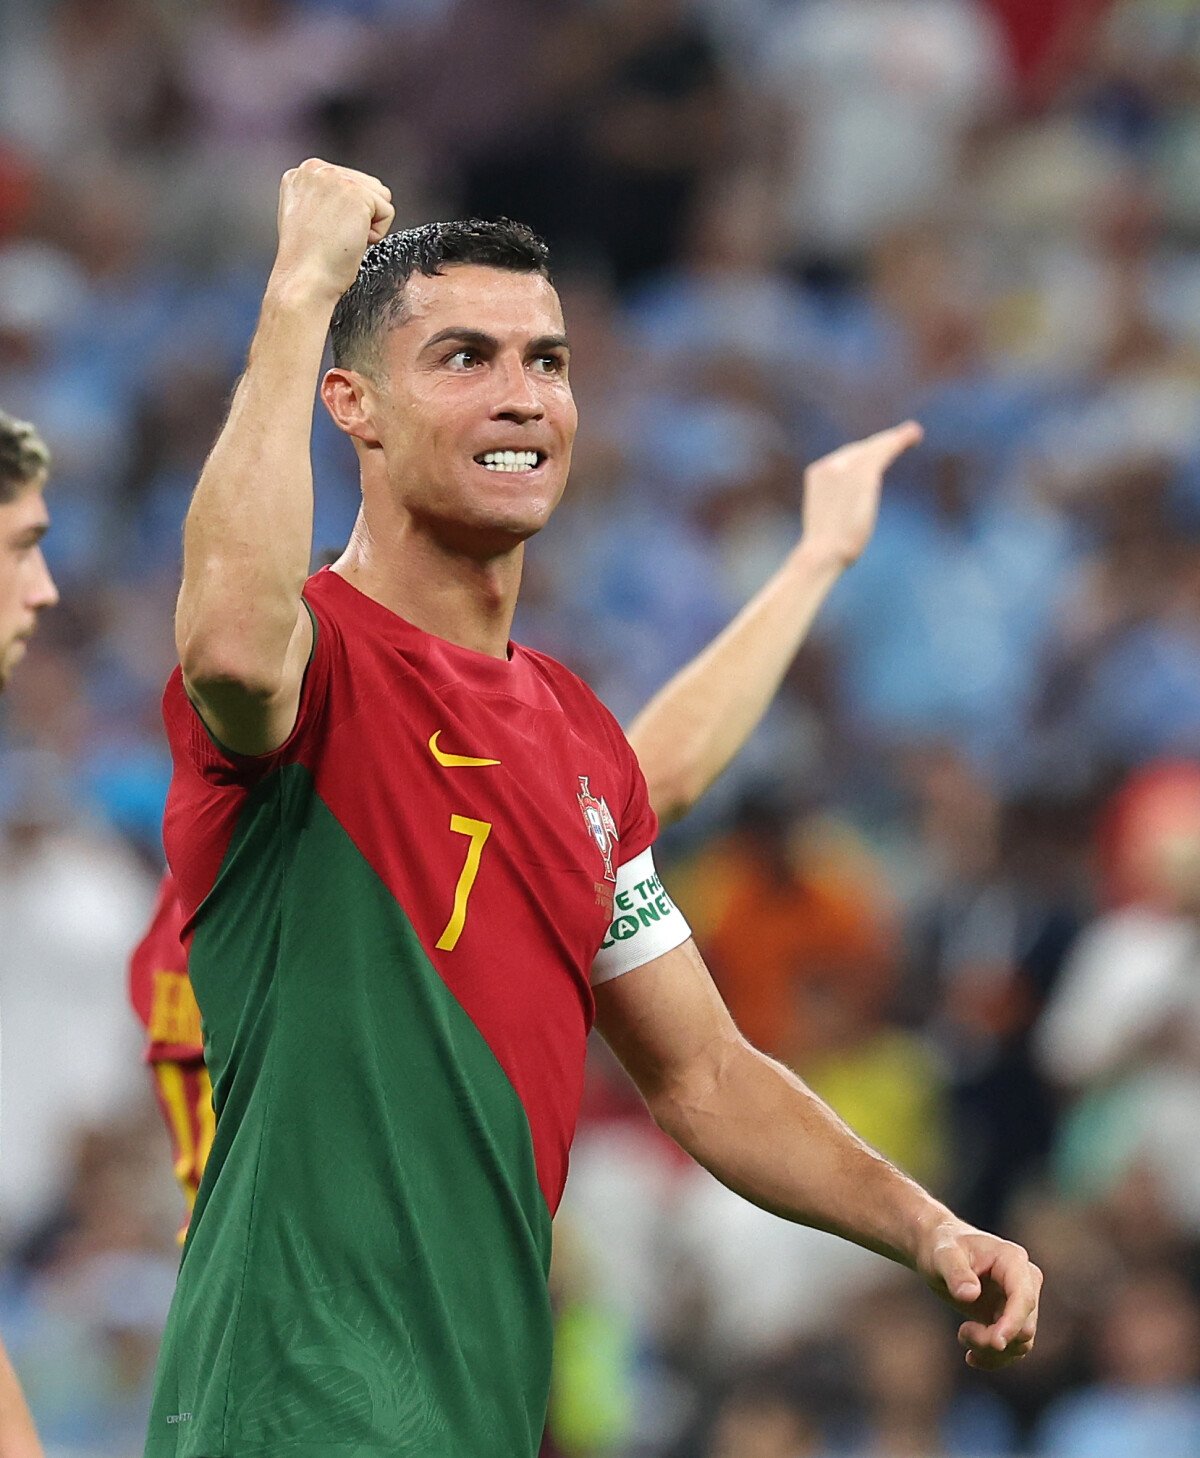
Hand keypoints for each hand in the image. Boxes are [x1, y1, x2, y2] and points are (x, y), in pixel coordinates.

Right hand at [271, 158, 394, 302]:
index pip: (349, 182)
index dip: (347, 213)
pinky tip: (351, 241)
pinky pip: (388, 212)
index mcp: (302, 173)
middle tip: (335, 237)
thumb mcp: (309, 216)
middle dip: (359, 216)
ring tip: (343, 238)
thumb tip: (351, 201)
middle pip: (367, 186)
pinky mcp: (356, 193)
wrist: (304, 280)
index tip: (327, 231)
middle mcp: (316, 169)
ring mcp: (336, 178)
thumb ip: (326, 198)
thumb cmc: (307, 261)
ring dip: (369, 223)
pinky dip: (377, 234)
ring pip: (380, 196)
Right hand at [799, 420, 922, 568]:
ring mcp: (845, 466)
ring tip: (913, 434)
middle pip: (861, 449)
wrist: (823, 551)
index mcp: (817, 474)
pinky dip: (900, 442)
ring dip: (895, 440)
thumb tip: (850, 520)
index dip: (866, 452)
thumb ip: (839, 507)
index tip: (880, 451)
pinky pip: (886, 451)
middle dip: (881, 444)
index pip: (846, 457)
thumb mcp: (828, 522)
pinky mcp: (863, 473)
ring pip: (875, 448)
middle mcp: (830, 464)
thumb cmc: (824, 549)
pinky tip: (914, 436)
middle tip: (903, 438)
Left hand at [919, 1219, 1041, 1368]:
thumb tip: (970, 1294)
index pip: (1024, 1298)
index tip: (995, 1343)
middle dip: (994, 1339)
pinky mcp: (1011, 1317)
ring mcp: (1020, 1301)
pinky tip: (972, 1357)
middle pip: (1024, 1326)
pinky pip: (1013, 1348)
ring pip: (1021, 1342)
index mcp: (1013, 1260)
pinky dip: (994, 1357)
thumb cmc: (941, 1246)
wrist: (938, 1250)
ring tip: (962, 1335)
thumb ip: (955, 1273)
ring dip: (991, 1350)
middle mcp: (1025, 1281)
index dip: (1013, 1324)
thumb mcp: (942, 1255)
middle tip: (962, 1333)